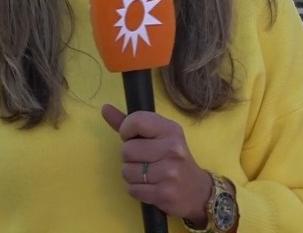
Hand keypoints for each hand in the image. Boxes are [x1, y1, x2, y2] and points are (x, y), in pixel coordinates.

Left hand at [101, 104, 212, 223]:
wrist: (197, 191)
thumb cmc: (172, 158)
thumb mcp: (157, 136)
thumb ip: (130, 123)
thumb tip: (105, 108)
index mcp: (170, 130)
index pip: (136, 121)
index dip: (126, 131)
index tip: (133, 138)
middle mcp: (173, 149)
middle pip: (127, 150)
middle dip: (129, 158)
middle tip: (144, 160)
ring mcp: (170, 172)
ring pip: (127, 172)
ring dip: (132, 175)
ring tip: (148, 175)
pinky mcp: (164, 193)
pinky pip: (132, 189)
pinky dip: (136, 189)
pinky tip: (150, 186)